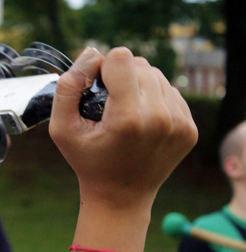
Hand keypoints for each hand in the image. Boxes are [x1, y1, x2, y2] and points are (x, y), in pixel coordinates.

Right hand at [49, 47, 197, 251]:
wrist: (121, 197)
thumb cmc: (87, 161)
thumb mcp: (61, 128)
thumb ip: (68, 87)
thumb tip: (92, 53)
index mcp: (128, 118)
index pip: (122, 57)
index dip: (103, 68)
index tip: (97, 91)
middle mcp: (161, 118)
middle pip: (140, 63)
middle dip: (121, 76)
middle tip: (110, 105)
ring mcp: (180, 124)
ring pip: (157, 75)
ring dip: (138, 86)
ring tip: (125, 112)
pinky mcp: (189, 128)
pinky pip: (170, 91)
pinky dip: (154, 99)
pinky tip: (142, 120)